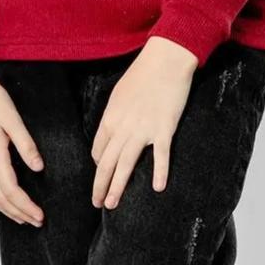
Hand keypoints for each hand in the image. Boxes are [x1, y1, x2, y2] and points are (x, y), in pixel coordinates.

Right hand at [0, 63, 45, 226]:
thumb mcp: (13, 119)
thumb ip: (26, 145)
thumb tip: (38, 167)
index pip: (11, 191)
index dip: (26, 206)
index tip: (39, 215)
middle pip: (0, 198)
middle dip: (19, 213)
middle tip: (35, 221)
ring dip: (5, 209)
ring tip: (20, 216)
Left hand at [90, 36, 197, 209]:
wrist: (166, 59)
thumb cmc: (143, 73)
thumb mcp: (120, 93)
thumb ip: (115, 114)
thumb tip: (114, 131)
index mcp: (111, 116)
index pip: (99, 148)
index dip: (99, 165)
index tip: (102, 174)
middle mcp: (123, 126)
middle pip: (107, 162)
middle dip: (100, 185)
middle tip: (98, 203)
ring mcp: (143, 129)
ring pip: (126, 164)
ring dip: (117, 186)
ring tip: (112, 204)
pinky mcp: (164, 128)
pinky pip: (160, 156)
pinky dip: (159, 172)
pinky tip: (157, 188)